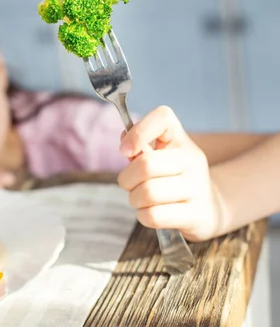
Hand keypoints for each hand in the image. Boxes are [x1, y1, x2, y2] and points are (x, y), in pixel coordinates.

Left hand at [117, 106, 226, 241]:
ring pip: (148, 193)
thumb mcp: (160, 157)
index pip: (163, 117)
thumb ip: (140, 147)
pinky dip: (143, 216)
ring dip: (134, 199)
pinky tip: (150, 213)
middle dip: (126, 179)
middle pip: (146, 165)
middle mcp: (192, 160)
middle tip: (129, 184)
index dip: (138, 132)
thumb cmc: (173, 178)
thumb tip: (124, 138)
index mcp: (180, 139)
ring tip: (140, 200)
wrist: (209, 207)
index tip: (125, 150)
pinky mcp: (197, 214)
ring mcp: (197, 188)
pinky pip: (154, 215)